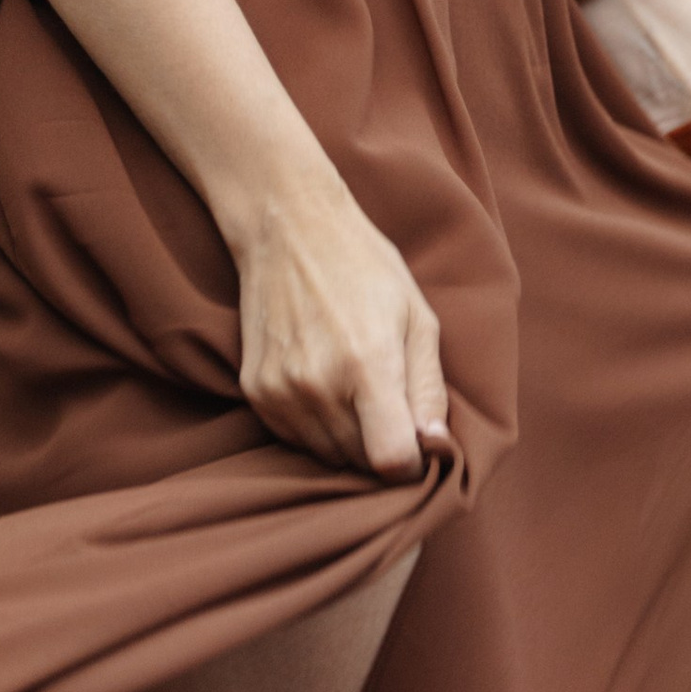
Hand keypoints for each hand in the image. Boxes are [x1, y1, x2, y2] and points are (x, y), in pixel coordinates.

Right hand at [229, 170, 449, 479]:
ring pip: (327, 456)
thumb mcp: (417, 315)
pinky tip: (324, 383)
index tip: (417, 447)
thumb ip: (430, 388)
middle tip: (387, 403)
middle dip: (382, 447)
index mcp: (367, 363)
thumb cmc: (365, 267)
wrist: (289, 228)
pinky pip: (296, 439)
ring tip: (355, 388)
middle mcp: (318, 384)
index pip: (388, 460)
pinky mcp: (255, 391)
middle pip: (360, 463)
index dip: (410, 464)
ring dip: (350, 440)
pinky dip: (316, 426)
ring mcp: (280, 390)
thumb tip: (435, 448)